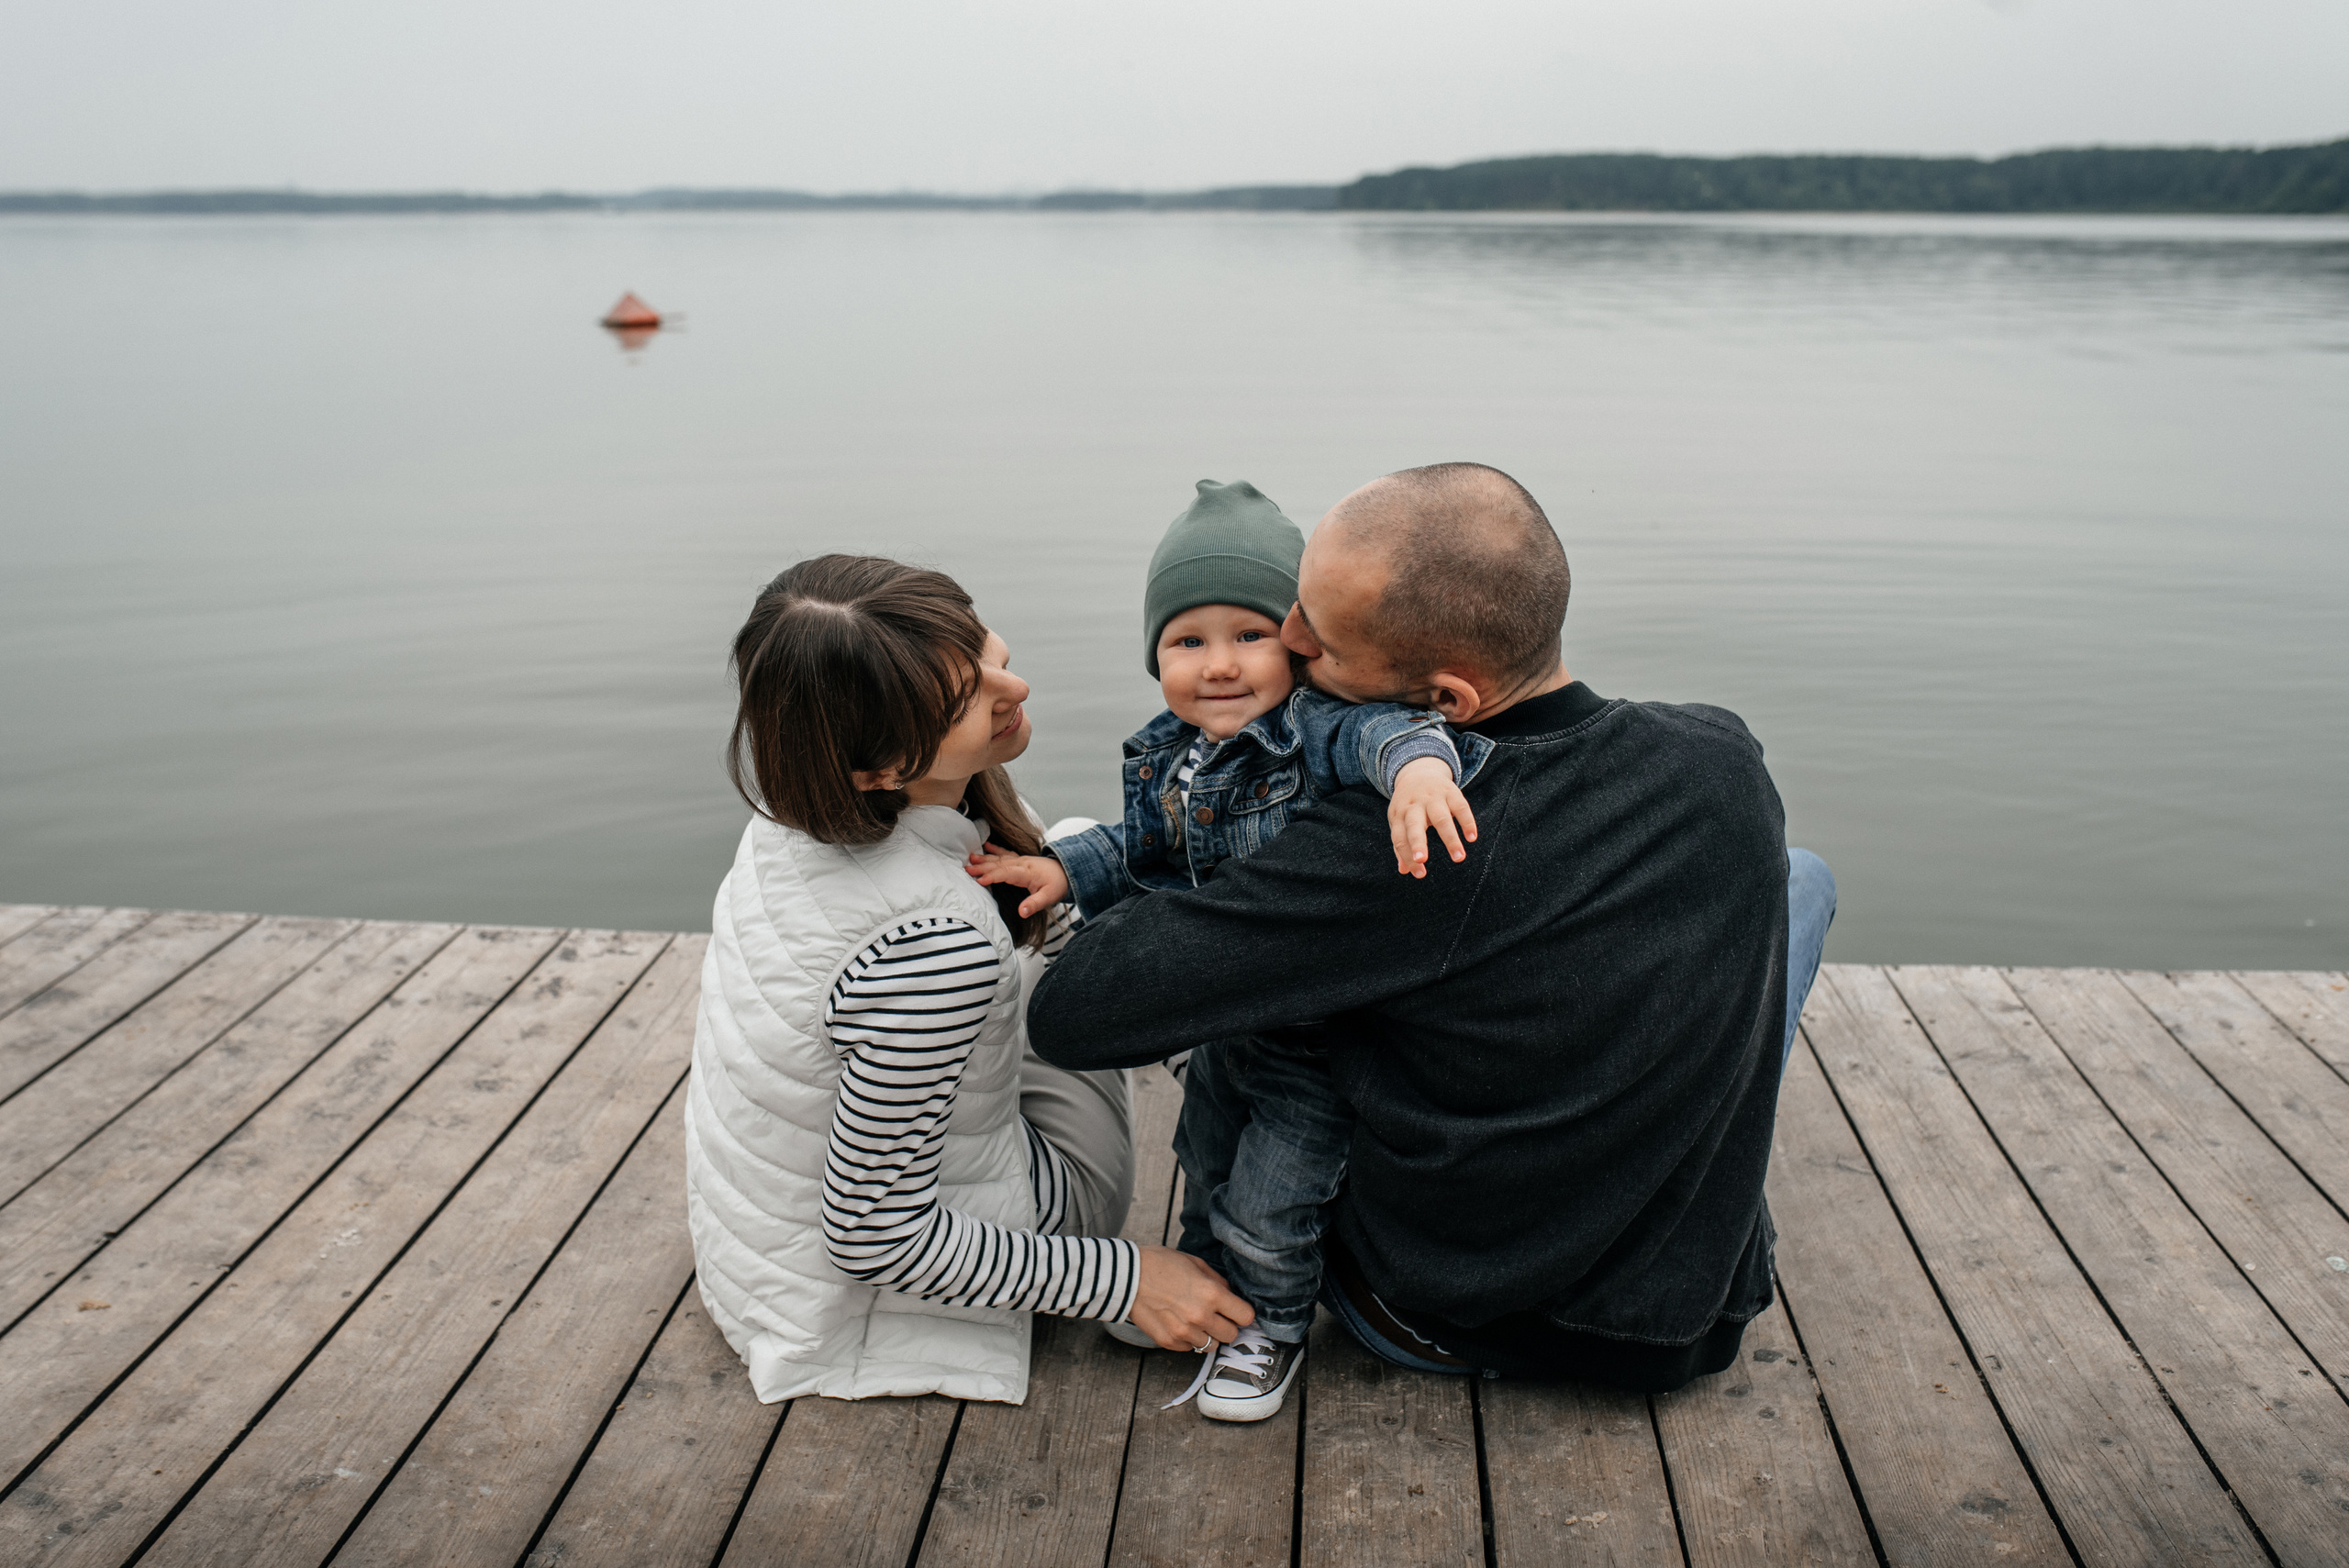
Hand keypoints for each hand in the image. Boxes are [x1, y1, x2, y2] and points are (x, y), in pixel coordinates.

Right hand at [965, 844, 1070, 917]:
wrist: (1068, 871)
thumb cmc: (1058, 884)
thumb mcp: (1049, 897)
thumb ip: (1034, 904)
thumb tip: (1021, 912)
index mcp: (1027, 872)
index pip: (1006, 873)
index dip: (993, 876)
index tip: (979, 880)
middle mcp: (1022, 863)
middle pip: (999, 864)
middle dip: (983, 866)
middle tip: (967, 868)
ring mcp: (1021, 860)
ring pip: (1000, 857)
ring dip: (985, 858)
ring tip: (971, 857)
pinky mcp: (1021, 859)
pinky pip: (1006, 852)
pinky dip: (995, 849)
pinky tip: (986, 845)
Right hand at [1127, 1245, 1253, 1351]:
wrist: (1127, 1277)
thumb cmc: (1161, 1265)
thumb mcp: (1195, 1263)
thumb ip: (1217, 1281)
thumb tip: (1231, 1296)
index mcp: (1211, 1294)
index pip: (1246, 1317)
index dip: (1242, 1313)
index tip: (1236, 1310)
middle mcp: (1200, 1317)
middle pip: (1231, 1335)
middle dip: (1227, 1325)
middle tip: (1216, 1316)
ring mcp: (1184, 1332)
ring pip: (1211, 1346)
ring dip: (1207, 1334)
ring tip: (1194, 1319)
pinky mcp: (1169, 1342)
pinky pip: (1189, 1348)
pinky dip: (1188, 1339)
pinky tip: (1178, 1323)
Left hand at [1388, 756, 1477, 878]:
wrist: (1418, 772)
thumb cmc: (1409, 806)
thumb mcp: (1400, 821)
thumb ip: (1402, 845)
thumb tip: (1405, 871)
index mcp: (1399, 815)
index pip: (1400, 838)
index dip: (1407, 856)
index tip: (1419, 874)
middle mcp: (1414, 805)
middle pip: (1414, 825)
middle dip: (1417, 843)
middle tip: (1423, 861)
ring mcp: (1432, 797)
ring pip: (1441, 818)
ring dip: (1450, 839)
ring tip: (1459, 858)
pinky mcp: (1450, 791)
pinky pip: (1460, 807)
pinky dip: (1467, 822)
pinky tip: (1472, 838)